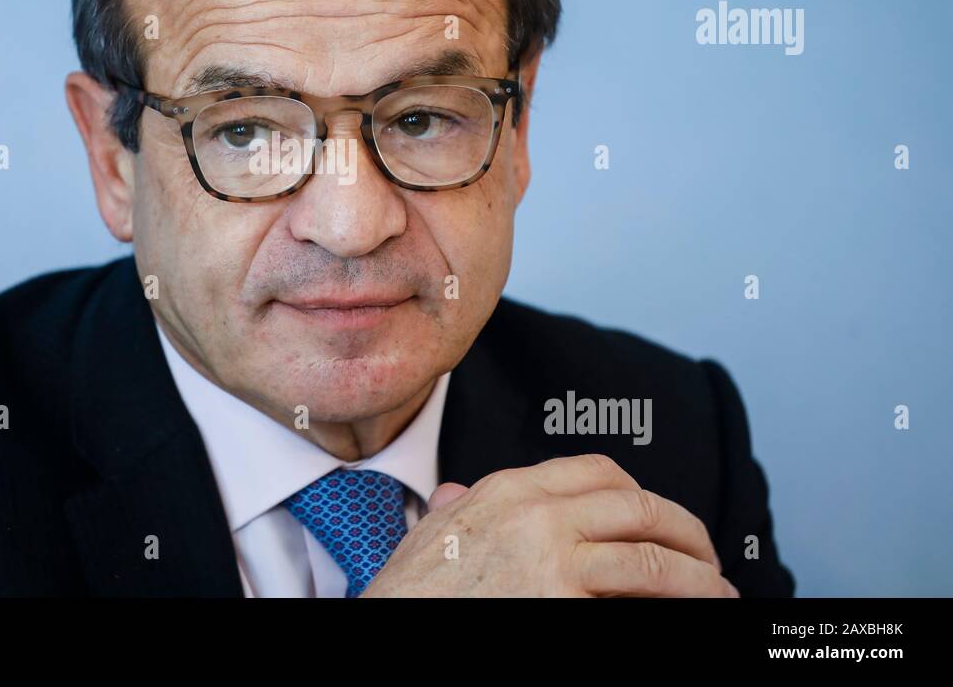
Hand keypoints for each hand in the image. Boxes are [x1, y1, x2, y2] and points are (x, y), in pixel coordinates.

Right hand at [361, 453, 738, 596]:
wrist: (386, 633)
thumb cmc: (406, 595)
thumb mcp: (428, 535)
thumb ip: (456, 508)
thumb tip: (458, 494)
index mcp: (507, 492)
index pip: (598, 472)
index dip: (641, 494)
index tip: (657, 520)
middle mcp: (536, 518)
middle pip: (640, 508)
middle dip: (687, 533)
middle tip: (708, 559)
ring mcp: (553, 565)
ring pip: (653, 561)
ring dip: (698, 581)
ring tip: (718, 595)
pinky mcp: (564, 610)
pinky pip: (635, 607)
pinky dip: (667, 613)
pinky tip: (682, 619)